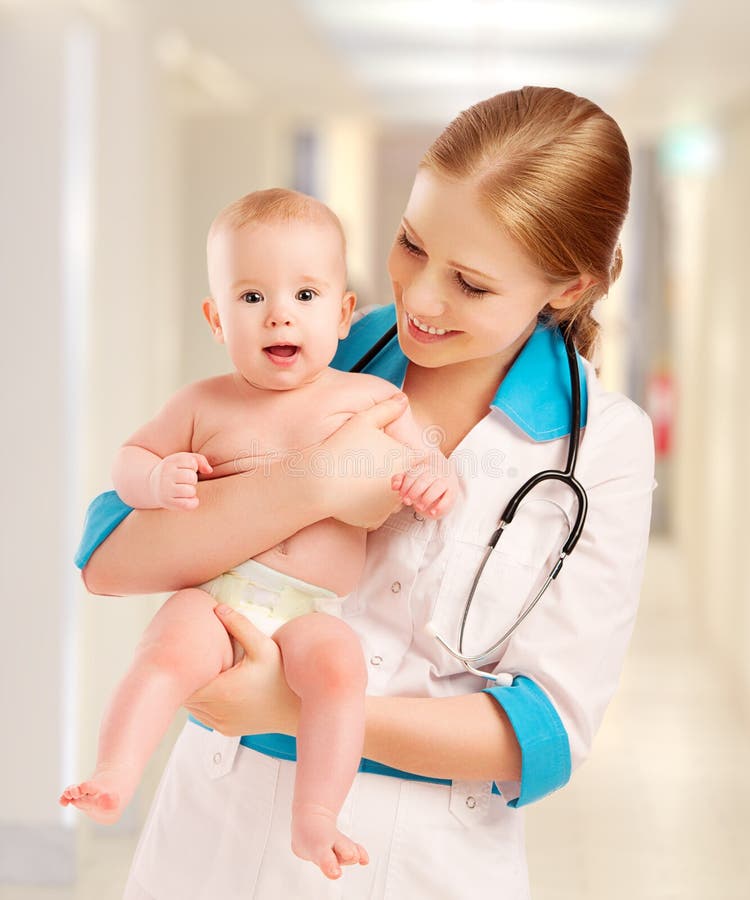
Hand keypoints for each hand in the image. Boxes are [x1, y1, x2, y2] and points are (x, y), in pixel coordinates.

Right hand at [149, 452, 212, 510]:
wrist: (152, 485)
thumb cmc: (174, 471)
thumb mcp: (183, 460)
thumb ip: (200, 460)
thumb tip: (209, 470)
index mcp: (170, 462)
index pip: (191, 462)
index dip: (194, 467)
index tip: (187, 469)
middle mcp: (165, 475)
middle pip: (191, 477)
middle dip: (192, 480)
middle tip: (186, 481)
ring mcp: (164, 489)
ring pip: (189, 491)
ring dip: (192, 491)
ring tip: (186, 490)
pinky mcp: (167, 502)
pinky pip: (187, 505)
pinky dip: (193, 503)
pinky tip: (189, 499)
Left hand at [184, 605, 299, 736]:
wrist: (297, 709)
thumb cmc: (282, 677)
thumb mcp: (264, 647)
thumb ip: (240, 626)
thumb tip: (218, 609)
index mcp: (221, 691)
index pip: (184, 684)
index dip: (181, 669)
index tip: (185, 654)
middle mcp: (218, 711)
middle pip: (185, 696)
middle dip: (186, 678)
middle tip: (188, 658)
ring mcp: (221, 723)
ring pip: (193, 707)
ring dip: (194, 691)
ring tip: (200, 671)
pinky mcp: (226, 729)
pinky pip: (204, 716)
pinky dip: (204, 703)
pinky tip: (213, 687)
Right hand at [314, 392, 426, 529]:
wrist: (318, 482)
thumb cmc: (341, 448)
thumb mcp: (364, 421)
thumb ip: (387, 408)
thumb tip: (403, 398)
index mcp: (406, 461)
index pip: (419, 458)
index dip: (405, 452)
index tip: (388, 450)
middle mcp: (404, 486)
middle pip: (408, 478)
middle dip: (396, 472)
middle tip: (370, 464)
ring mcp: (390, 506)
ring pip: (394, 496)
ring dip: (384, 490)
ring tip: (361, 478)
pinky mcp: (375, 520)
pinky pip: (377, 511)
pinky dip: (369, 505)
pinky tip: (354, 493)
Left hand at [391, 453, 458, 518]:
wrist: (446, 477)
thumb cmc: (424, 479)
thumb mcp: (411, 478)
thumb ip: (400, 480)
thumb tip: (394, 486)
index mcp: (424, 467)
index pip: (413, 475)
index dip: (406, 486)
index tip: (401, 496)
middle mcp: (436, 472)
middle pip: (424, 480)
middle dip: (414, 492)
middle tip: (407, 501)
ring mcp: (445, 481)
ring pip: (437, 487)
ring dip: (426, 498)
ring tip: (419, 507)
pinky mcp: (452, 492)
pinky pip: (448, 499)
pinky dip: (440, 506)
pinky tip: (432, 512)